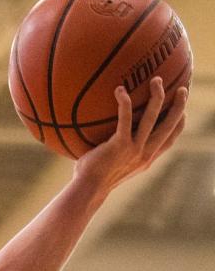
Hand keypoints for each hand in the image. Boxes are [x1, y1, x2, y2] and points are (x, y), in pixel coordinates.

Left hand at [73, 76, 187, 197]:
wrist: (88, 190)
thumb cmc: (94, 179)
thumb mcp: (115, 167)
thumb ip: (121, 155)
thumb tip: (111, 141)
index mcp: (146, 159)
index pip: (169, 140)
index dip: (179, 125)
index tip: (183, 112)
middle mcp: (145, 153)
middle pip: (170, 125)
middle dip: (179, 105)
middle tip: (182, 89)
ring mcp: (134, 149)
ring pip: (153, 117)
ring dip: (157, 96)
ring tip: (156, 80)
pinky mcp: (120, 144)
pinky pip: (126, 118)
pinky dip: (125, 102)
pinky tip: (120, 90)